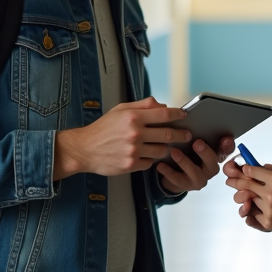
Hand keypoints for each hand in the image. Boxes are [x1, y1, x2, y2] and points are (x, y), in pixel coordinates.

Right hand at [54, 97, 191, 179]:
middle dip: (182, 134)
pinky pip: (150, 162)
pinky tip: (143, 155)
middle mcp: (135, 134)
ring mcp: (133, 151)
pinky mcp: (131, 165)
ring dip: (165, 148)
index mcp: (133, 117)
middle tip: (187, 134)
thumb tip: (162, 105)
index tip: (184, 115)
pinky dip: (149, 159)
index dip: (178, 114)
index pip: (164, 114)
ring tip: (161, 145)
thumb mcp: (120, 110)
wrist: (84, 149)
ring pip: (162, 150)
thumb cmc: (103, 128)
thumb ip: (142, 105)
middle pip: (168, 134)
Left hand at [156, 136, 235, 193]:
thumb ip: (188, 129)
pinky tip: (160, 165)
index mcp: (215, 153)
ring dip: (184, 161)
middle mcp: (210, 166)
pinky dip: (169, 172)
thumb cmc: (184, 151)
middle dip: (206, 152)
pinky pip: (179, 180)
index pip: (226, 149)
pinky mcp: (188, 185)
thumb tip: (181, 114)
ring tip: (173, 151)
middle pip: (213, 161)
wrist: (173, 173)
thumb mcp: (188, 139)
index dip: (227, 145)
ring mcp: (200, 177)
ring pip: (195, 172)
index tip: (225, 138)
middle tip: (197, 143)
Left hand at [222, 160, 271, 233]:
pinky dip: (253, 213)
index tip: (242, 170)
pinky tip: (258, 210)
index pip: (250, 171)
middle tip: (229, 181)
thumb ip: (271, 170)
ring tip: (250, 197)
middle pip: (244, 185)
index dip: (244, 170)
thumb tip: (254, 167)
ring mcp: (268, 209)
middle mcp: (270, 193)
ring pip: (247, 201)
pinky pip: (252, 216)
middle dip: (235, 182)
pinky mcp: (267, 223)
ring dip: (247, 199)